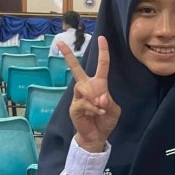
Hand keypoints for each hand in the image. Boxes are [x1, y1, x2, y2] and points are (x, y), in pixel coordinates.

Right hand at [59, 35, 120, 151]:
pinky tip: (98, 112)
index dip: (103, 51)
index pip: (102, 65)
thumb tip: (100, 98)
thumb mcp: (113, 110)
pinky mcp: (74, 107)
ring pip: (82, 86)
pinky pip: (83, 102)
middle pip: (76, 68)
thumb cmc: (105, 120)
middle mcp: (86, 87)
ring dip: (94, 95)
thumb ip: (109, 102)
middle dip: (68, 55)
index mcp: (98, 84)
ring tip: (101, 105)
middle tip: (60, 43)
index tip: (101, 38)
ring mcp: (78, 97)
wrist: (97, 136)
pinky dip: (93, 107)